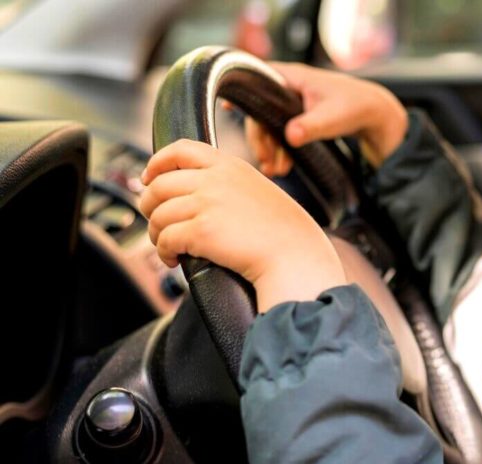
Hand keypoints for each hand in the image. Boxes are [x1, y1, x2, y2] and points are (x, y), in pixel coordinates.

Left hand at [140, 139, 346, 311]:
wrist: (296, 256)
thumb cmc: (284, 233)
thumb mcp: (258, 191)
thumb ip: (228, 185)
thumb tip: (194, 195)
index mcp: (230, 166)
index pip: (180, 150)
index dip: (157, 163)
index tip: (148, 178)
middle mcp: (215, 180)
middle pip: (159, 185)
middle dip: (149, 205)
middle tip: (156, 222)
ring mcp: (207, 204)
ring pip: (158, 214)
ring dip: (156, 233)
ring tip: (167, 246)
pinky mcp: (202, 231)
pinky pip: (166, 239)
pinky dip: (164, 252)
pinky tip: (174, 259)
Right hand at [244, 62, 408, 175]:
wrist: (373, 113)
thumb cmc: (354, 106)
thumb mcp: (333, 117)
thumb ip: (311, 126)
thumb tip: (291, 136)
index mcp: (291, 77)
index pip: (255, 80)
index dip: (240, 94)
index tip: (227, 107)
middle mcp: (286, 87)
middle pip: (259, 111)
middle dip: (261, 139)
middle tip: (267, 162)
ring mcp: (289, 102)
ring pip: (268, 125)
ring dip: (269, 148)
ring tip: (275, 171)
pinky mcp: (296, 117)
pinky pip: (279, 132)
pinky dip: (279, 149)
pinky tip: (282, 167)